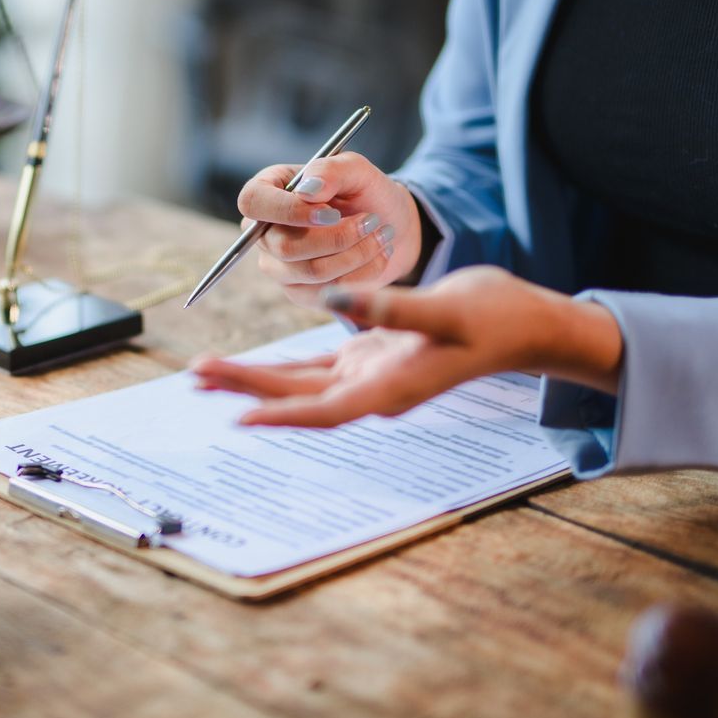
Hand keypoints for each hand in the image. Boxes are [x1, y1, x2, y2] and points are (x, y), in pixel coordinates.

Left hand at [190, 266, 623, 427]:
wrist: (523, 322)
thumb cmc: (493, 318)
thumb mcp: (446, 309)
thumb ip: (391, 308)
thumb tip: (339, 300)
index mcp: (390, 387)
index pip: (324, 408)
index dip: (281, 414)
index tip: (238, 418)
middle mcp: (373, 389)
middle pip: (297, 396)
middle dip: (245, 389)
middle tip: (194, 380)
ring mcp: (370, 375)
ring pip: (299, 381)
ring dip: (253, 378)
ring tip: (205, 374)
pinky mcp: (371, 355)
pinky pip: (316, 366)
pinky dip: (282, 365)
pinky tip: (250, 367)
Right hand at [238, 152, 422, 307]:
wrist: (391, 225)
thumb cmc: (365, 192)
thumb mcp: (355, 170)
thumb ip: (330, 171)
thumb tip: (308, 191)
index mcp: (267, 191)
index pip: (253, 202)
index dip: (289, 210)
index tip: (331, 213)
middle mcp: (265, 232)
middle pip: (285, 247)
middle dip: (338, 237)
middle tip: (372, 221)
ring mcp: (279, 266)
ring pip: (312, 272)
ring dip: (357, 253)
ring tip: (381, 235)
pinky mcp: (301, 292)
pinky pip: (329, 291)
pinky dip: (363, 273)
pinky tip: (378, 255)